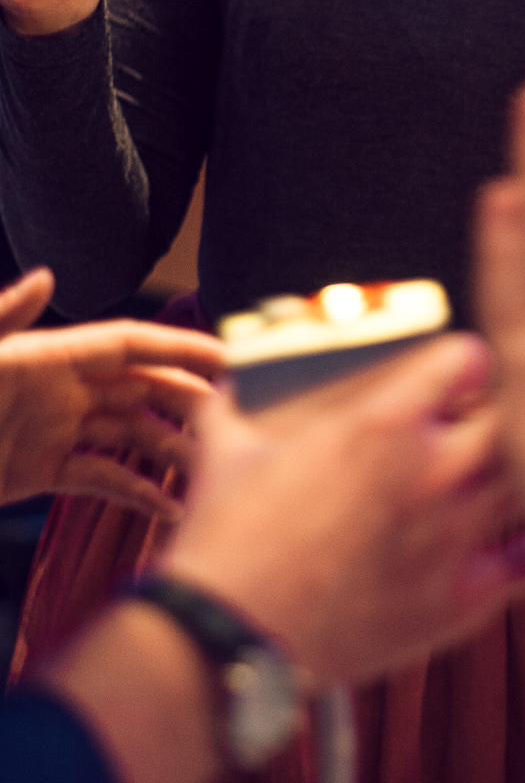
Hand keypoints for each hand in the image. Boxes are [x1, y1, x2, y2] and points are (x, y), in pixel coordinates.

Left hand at [0, 272, 225, 516]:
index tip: (230, 357)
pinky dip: (137, 490)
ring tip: (216, 471)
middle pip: (143, 387)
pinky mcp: (42, 472)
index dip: (180, 347)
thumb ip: (4, 320)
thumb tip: (47, 276)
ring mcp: (54, 430)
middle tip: (244, 419)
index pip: (130, 344)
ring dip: (173, 448)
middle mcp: (59, 389)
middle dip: (192, 399)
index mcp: (47, 356)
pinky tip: (170, 506)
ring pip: (131, 433)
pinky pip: (101, 477)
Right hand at [163, 333, 524, 687]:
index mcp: (382, 425)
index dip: (466, 362)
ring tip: (504, 476)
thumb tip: (228, 386)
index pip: (469, 359)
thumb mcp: (226, 452)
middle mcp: (432, 473)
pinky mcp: (461, 600)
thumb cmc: (224, 542)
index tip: (459, 374)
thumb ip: (238, 407)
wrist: (227, 639)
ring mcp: (454, 538)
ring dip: (519, 475)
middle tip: (485, 424)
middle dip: (503, 414)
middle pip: (515, 417)